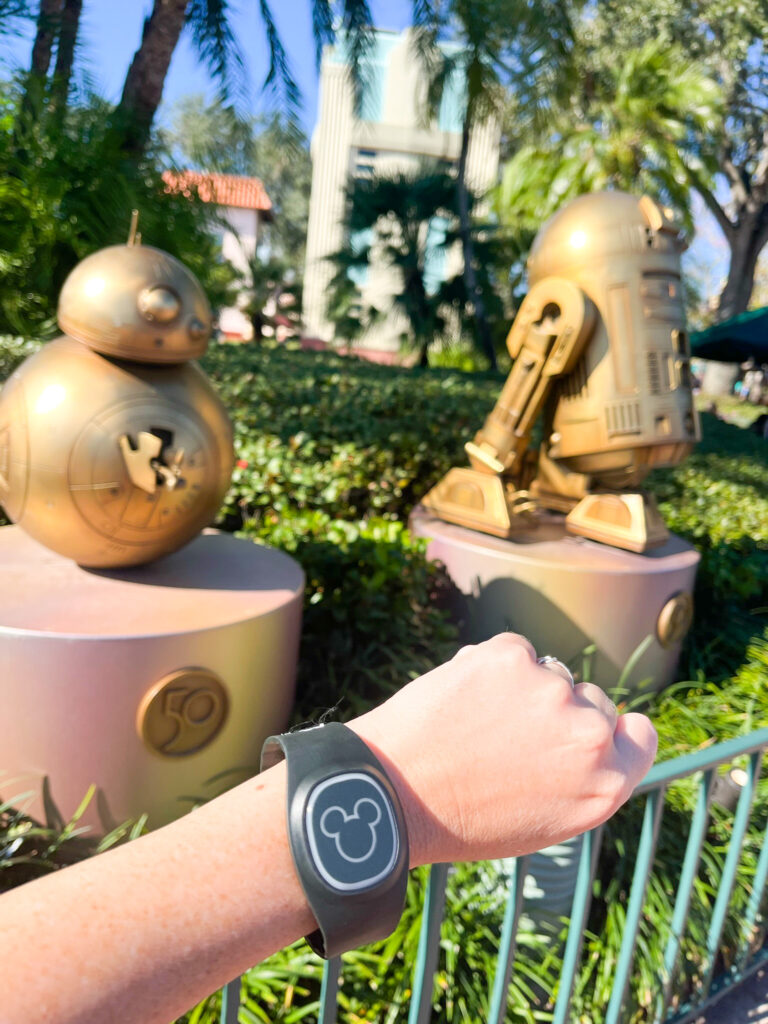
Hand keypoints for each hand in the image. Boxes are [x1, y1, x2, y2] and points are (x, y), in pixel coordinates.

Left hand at [350, 632, 656, 865]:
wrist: (392, 793)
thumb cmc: (462, 818)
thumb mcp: (544, 819)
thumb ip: (580, 775)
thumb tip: (588, 728)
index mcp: (606, 784)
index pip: (639, 734)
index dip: (612, 731)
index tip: (585, 732)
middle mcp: (589, 734)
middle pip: (592, 700)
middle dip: (559, 712)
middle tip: (510, 741)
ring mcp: (551, 689)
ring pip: (548, 673)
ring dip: (522, 689)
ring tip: (476, 726)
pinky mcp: (511, 654)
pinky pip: (515, 651)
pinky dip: (491, 667)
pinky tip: (463, 699)